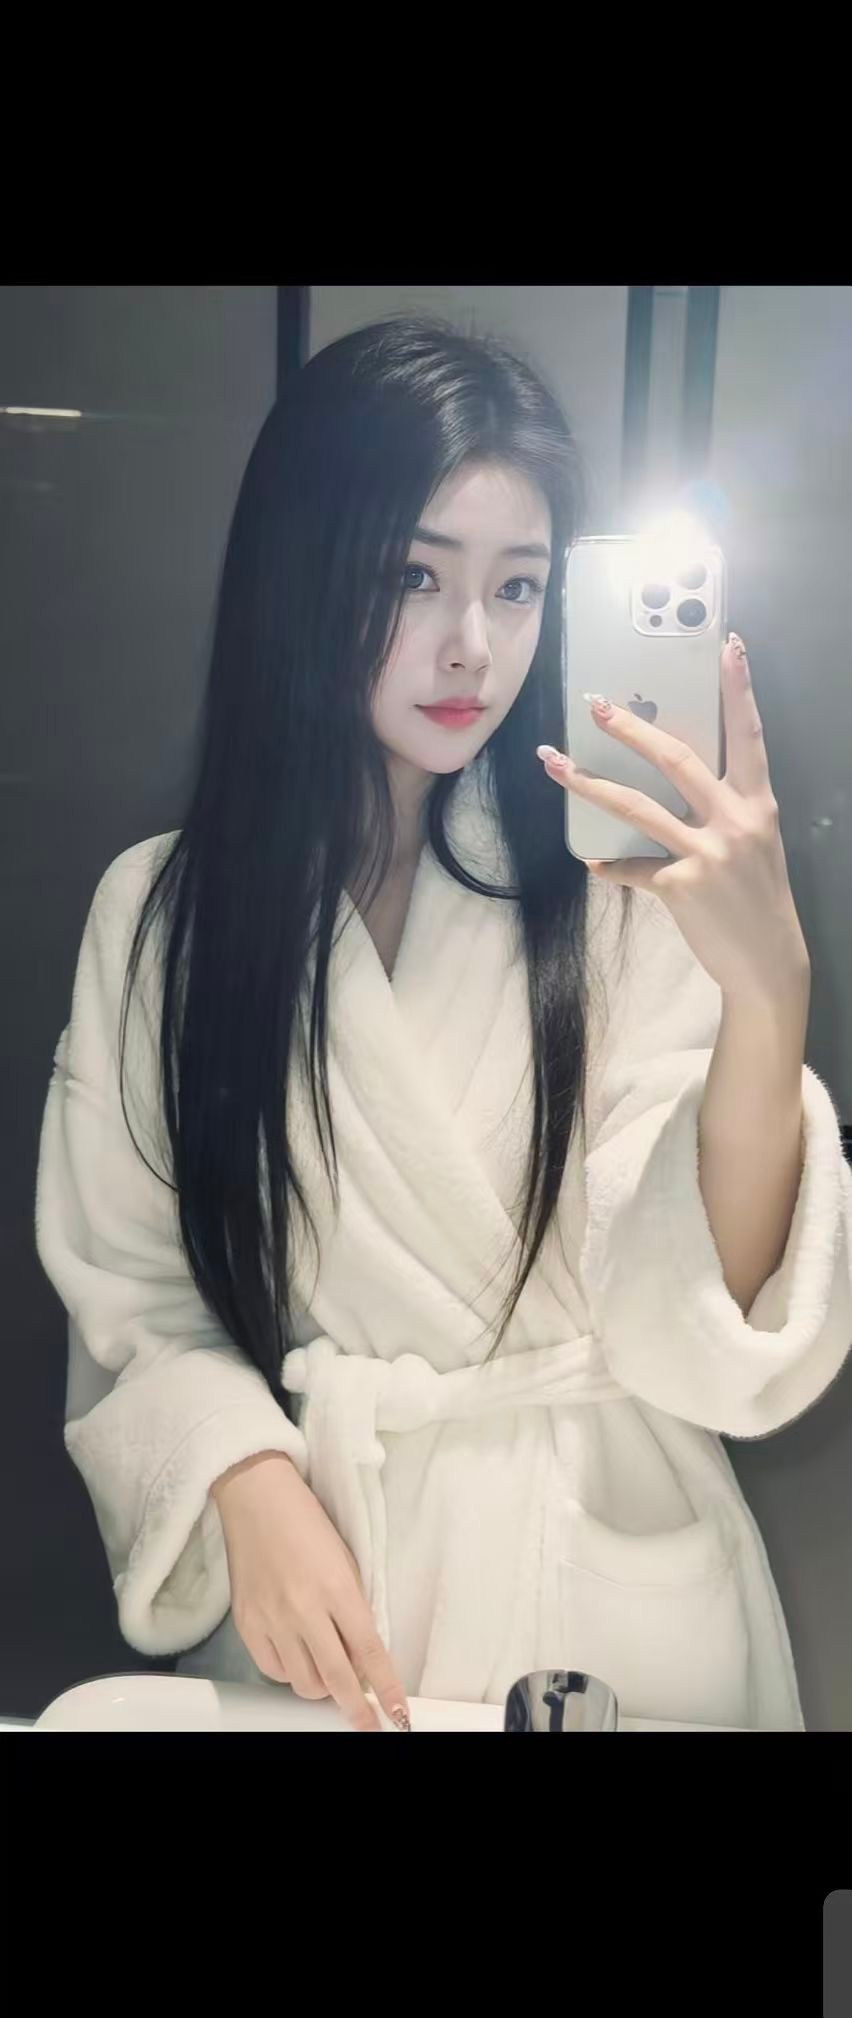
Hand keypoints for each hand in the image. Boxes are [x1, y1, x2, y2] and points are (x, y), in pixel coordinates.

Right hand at [210, 1451, 410, 1731]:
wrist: (256, 1496)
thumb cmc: (307, 1521)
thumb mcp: (346, 1561)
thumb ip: (355, 1609)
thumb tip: (362, 1657)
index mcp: (337, 1588)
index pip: (370, 1652)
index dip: (387, 1689)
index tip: (399, 1715)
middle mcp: (303, 1609)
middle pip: (336, 1679)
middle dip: (356, 1709)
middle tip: (367, 1722)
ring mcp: (271, 1619)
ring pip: (303, 1682)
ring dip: (322, 1687)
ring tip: (328, 1671)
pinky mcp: (246, 1623)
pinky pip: (273, 1670)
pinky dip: (290, 1673)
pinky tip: (298, 1659)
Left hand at [537, 632, 810, 1005]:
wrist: (768, 962)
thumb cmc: (757, 898)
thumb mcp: (754, 844)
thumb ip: (723, 810)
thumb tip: (673, 784)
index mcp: (756, 804)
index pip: (748, 734)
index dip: (739, 688)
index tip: (729, 645)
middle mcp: (735, 821)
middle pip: (676, 758)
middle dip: (631, 727)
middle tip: (596, 705)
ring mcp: (707, 853)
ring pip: (637, 806)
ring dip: (589, 783)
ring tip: (556, 764)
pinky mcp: (681, 887)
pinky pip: (632, 868)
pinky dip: (609, 865)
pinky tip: (592, 860)